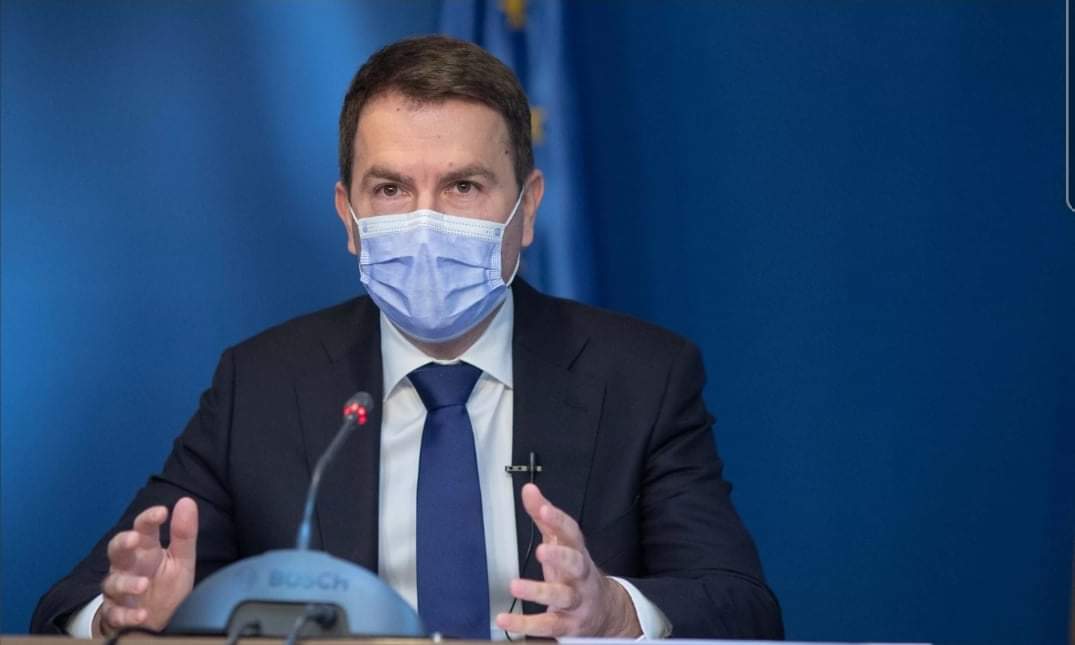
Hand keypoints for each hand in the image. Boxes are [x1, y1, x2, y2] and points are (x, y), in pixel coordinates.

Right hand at [94, 497, 198, 635]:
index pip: (143, 529)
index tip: (162, 511)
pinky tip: (141, 615)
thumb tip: (187, 501)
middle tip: (134, 538)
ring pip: (113, 582)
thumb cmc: (165, 586)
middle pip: (117, 550)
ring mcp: (119, 591)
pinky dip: (127, 615)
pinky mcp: (115, 614)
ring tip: (143, 584)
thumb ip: (184, 534)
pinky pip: (116, 614)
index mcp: (146, 551)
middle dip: (122, 542)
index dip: (149, 518)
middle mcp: (128, 567)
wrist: (154, 621)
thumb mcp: (181, 560)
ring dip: (126, 583)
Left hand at [495, 484, 641, 637]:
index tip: (544, 510)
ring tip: (515, 586)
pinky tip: (505, 620)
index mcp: (577, 551)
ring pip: (562, 596)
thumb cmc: (575, 572)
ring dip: (539, 592)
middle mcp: (580, 575)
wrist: (604, 611)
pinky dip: (526, 624)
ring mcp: (576, 601)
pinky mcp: (568, 625)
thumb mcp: (561, 542)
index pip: (571, 532)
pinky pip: (547, 625)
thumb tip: (529, 490)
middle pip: (575, 564)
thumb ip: (544, 516)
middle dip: (560, 557)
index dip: (558, 520)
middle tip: (542, 551)